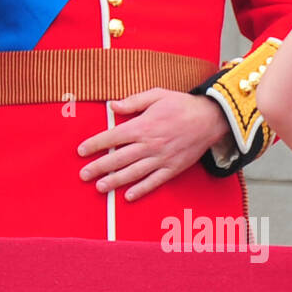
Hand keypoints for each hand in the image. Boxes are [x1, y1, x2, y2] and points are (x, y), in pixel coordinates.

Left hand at [77, 90, 229, 201]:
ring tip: (99, 187)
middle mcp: (150, 145)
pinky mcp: (173, 168)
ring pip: (133, 173)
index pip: (112, 137)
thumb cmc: (181, 105)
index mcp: (143, 126)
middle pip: (118, 158)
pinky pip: (154, 182)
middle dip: (98, 167)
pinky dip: (141, 190)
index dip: (95, 144)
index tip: (81, 151)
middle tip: (83, 174)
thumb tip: (111, 105)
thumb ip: (132, 102)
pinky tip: (128, 196)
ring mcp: (161, 158)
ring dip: (114, 181)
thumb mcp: (156, 95)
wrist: (210, 118)